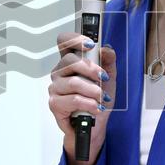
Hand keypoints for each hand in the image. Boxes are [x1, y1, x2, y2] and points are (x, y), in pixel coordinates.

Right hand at [47, 32, 116, 164]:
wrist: (95, 124)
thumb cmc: (98, 100)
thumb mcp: (109, 79)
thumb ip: (108, 62)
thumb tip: (107, 49)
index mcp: (70, 61)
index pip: (64, 41)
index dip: (75, 39)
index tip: (90, 45)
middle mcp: (60, 72)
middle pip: (69, 60)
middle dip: (91, 69)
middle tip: (103, 78)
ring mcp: (55, 87)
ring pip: (73, 82)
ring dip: (92, 91)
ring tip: (101, 98)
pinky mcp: (55, 103)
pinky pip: (73, 100)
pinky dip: (88, 104)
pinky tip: (95, 107)